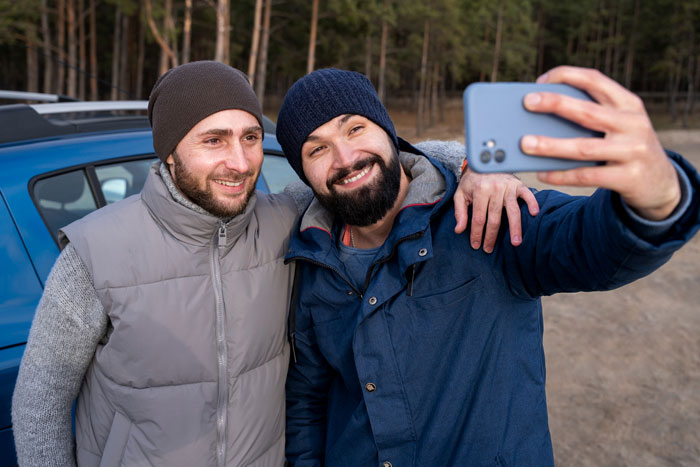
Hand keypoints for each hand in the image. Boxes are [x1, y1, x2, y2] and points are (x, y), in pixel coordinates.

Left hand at [454, 167, 538, 252]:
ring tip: (516, 242)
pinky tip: (534, 215)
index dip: (476, 233)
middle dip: (491, 236)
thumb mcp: (460, 194)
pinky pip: (528, 195)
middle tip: (489, 249)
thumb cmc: (472, 180)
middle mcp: (495, 189)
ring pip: (513, 211)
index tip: (476, 245)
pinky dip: (532, 203)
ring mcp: (508, 186)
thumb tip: (459, 230)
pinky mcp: (518, 184)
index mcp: (479, 191)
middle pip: (494, 218)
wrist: (484, 161)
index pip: (478, 218)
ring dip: (515, 228)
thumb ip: (459, 212)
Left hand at [521, 66, 680, 220]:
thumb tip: (539, 119)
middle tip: (527, 102)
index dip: (567, 76)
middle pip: (587, 112)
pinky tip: (541, 173)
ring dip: (551, 145)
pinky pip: (587, 176)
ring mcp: (632, 152)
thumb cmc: (626, 148)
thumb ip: (591, 117)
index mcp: (628, 104)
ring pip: (584, 148)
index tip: (541, 80)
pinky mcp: (628, 178)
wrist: (661, 183)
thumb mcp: (619, 125)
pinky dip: (561, 175)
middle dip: (555, 104)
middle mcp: (633, 124)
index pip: (595, 80)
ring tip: (525, 143)